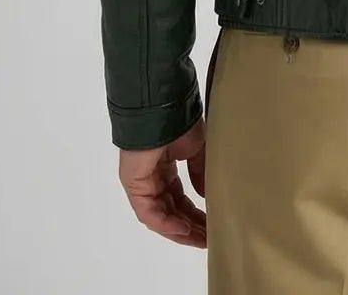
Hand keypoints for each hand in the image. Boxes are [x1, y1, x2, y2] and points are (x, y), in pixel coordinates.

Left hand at [118, 116, 206, 246]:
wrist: (165, 108)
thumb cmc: (181, 123)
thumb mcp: (198, 150)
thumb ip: (200, 174)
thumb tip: (206, 196)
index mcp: (166, 167)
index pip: (179, 199)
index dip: (195, 215)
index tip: (213, 226)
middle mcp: (152, 178)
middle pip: (171, 211)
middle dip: (190, 227)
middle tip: (209, 239)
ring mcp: (142, 183)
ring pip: (160, 215)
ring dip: (180, 230)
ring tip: (200, 239)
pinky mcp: (134, 185)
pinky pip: (149, 212)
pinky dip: (166, 223)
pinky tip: (184, 230)